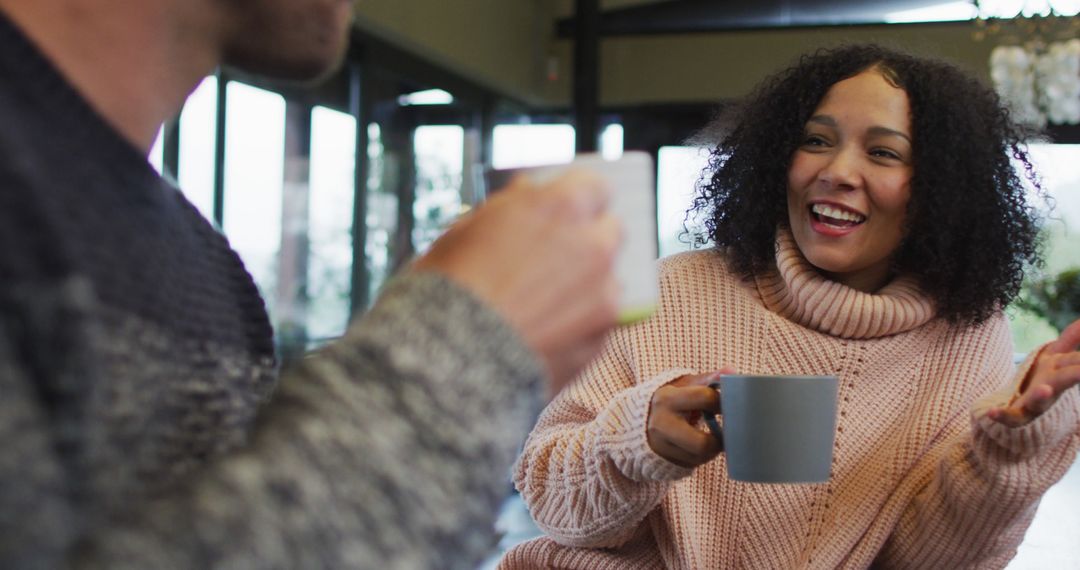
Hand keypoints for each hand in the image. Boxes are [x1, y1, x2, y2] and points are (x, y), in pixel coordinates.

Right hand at [412, 169, 621, 395]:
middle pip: (612, 232)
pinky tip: (546, 334)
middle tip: (559, 257)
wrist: (444, 366)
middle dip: (591, 240)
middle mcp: (593, 246)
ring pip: (610, 281)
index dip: (581, 199)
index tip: (571, 210)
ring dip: (589, 286)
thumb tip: (529, 195)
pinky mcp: (600, 341)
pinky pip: (602, 323)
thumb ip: (510, 209)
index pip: (597, 186)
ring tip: (545, 306)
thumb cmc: (445, 291)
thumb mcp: (466, 231)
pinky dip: (583, 325)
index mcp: (560, 207)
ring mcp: (603, 296)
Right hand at [647, 369, 732, 467]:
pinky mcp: (664, 461)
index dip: (723, 402)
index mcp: (666, 399)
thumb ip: (709, 379)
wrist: (635, 422)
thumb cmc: (669, 400)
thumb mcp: (684, 385)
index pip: (706, 399)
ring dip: (712, 449)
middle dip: (719, 439)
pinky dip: (702, 456)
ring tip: (711, 437)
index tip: (726, 404)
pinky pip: (693, 464)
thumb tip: (733, 371)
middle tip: (724, 431)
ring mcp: (661, 447)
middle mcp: (660, 425)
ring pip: (700, 456)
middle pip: (702, 443)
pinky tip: (698, 445)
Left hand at [988, 319, 1079, 426]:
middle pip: (1066, 379)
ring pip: (1039, 400)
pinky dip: (1002, 415)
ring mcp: (1034, 404)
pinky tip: (992, 412)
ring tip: (1045, 389)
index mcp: (1060, 372)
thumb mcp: (1056, 356)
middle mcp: (1051, 388)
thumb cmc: (1045, 378)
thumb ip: (1071, 338)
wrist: (1023, 406)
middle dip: (1078, 374)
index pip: (1076, 361)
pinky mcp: (1016, 415)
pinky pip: (1010, 416)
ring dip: (1041, 395)